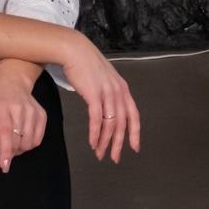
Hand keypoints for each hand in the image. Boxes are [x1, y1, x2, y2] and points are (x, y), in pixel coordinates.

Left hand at [0, 63, 45, 172]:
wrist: (12, 83)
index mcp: (1, 108)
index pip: (6, 133)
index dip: (5, 151)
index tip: (4, 165)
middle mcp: (19, 109)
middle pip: (17, 142)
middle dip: (8, 155)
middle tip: (0, 157)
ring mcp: (32, 112)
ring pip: (28, 143)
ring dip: (19, 150)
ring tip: (10, 144)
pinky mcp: (42, 115)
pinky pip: (37, 140)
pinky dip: (29, 144)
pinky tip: (20, 138)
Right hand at [61, 37, 140, 162]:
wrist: (74, 50)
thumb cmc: (86, 64)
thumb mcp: (104, 78)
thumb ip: (110, 93)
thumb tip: (109, 108)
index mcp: (123, 89)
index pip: (134, 116)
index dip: (135, 133)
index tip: (135, 148)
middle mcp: (118, 92)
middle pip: (122, 124)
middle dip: (119, 144)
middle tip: (115, 158)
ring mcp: (107, 93)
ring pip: (110, 124)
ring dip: (104, 141)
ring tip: (99, 152)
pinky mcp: (93, 94)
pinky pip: (96, 119)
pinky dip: (95, 133)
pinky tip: (92, 142)